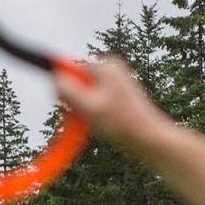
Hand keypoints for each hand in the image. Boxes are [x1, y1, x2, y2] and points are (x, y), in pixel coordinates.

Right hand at [54, 58, 168, 151]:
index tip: (69, 106)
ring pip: (85, 94)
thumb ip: (67, 90)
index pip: (69, 69)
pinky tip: (106, 124)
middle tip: (87, 117)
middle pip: (77, 82)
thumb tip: (54, 77)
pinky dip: (95, 113)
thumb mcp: (88, 107)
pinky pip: (95, 101)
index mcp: (104, 66)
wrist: (150, 139)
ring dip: (85, 109)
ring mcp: (116, 81)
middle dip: (76, 101)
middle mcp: (111, 69)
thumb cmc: (123, 124)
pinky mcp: (119, 94)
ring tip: (100, 122)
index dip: (64, 90)